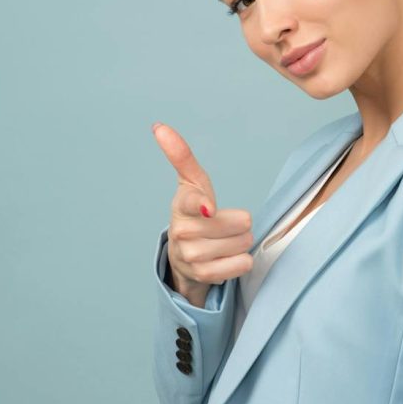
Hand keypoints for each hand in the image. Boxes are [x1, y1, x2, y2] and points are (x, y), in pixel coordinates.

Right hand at [152, 122, 253, 304]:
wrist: (183, 256)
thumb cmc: (194, 213)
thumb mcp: (191, 183)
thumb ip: (181, 155)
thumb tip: (159, 127)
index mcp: (181, 206)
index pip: (191, 202)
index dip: (202, 204)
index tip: (209, 207)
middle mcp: (183, 232)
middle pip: (238, 223)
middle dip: (240, 223)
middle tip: (226, 225)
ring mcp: (192, 256)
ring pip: (243, 243)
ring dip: (242, 241)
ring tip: (226, 241)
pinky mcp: (204, 276)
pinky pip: (242, 264)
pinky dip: (242, 261)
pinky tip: (227, 257)